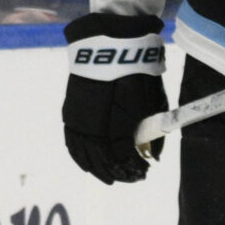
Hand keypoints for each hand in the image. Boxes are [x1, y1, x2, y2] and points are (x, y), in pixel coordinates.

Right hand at [62, 11, 166, 183]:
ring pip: (84, 155)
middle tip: (128, 178)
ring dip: (96, 168)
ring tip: (107, 175)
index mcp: (117, 125)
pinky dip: (79, 156)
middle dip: (115, 172)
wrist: (110, 46)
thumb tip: (154, 153)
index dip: (132, 169)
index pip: (122, 158)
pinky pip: (72, 143)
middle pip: (102, 161)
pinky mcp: (70, 114)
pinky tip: (86, 163)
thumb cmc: (138, 71)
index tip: (142, 173)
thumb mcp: (153, 100)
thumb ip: (152, 128)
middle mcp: (94, 128)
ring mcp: (79, 122)